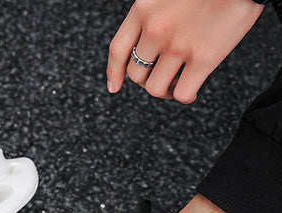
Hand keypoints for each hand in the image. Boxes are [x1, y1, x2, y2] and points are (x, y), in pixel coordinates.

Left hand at [106, 0, 263, 102]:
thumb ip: (155, 13)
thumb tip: (148, 40)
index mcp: (143, 9)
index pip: (118, 50)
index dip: (114, 73)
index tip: (114, 87)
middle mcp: (156, 29)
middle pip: (136, 74)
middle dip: (147, 80)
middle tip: (162, 76)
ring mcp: (178, 45)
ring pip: (155, 88)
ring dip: (164, 91)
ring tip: (175, 84)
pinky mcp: (203, 58)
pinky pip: (182, 93)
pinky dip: (184, 97)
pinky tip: (192, 91)